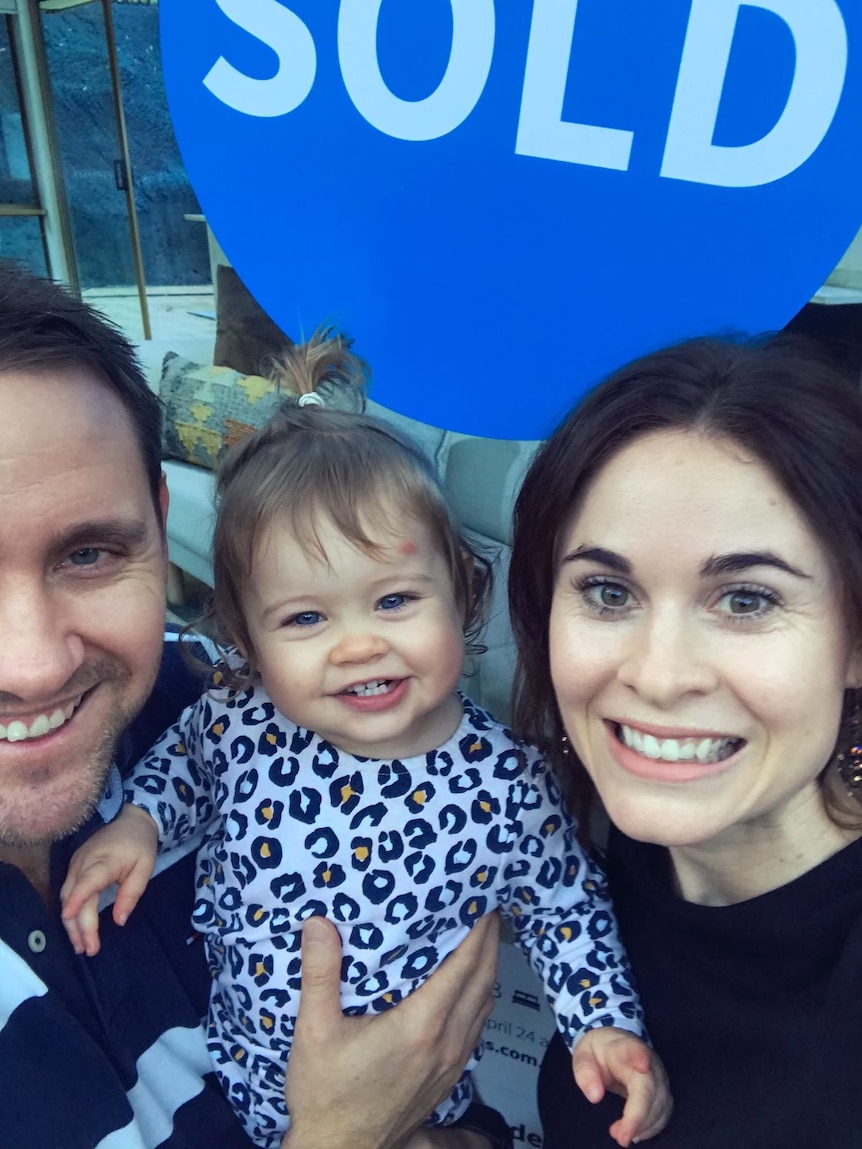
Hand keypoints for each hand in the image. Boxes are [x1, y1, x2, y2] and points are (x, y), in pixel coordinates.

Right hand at [60, 804, 158, 955]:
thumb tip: (119, 921)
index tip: (70, 917)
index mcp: (105, 860)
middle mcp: (84, 862)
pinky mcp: (73, 867)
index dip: (77, 899)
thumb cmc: (140, 845)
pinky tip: (77, 928)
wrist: (131, 820)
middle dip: (79, 926)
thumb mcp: (145, 868)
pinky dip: (70, 912)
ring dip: (71, 923)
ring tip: (82, 945)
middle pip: (74, 896)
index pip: (87, 881)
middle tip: (89, 949)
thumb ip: (131, 894)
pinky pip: (67, 892)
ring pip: (66, 897)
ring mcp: (75, 863)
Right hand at [281, 912, 499, 1148]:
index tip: (480, 895)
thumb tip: (318, 924)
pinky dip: (480, 993)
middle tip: (485, 902)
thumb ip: (320, 974)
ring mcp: (452, 1061)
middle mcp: (446, 1041)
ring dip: (488, 964)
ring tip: (481, 933)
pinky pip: (477, 1023)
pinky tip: (468, 981)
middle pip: (484, 977)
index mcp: (420, 1025)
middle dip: (489, 937)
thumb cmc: (325, 1094)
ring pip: (485, 1001)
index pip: (464, 964)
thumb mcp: (313, 1031)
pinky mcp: (450, 1075)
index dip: (478, 927)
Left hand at [572, 1028, 671, 1146]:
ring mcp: (659, 1077)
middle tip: (620, 1137)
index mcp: (624, 1048)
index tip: (643, 1064)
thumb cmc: (598, 1053)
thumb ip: (585, 1073)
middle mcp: (648, 1061)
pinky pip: (664, 1113)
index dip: (640, 1057)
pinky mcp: (663, 1091)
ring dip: (643, 1126)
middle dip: (637, 1116)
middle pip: (650, 1089)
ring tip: (620, 1136)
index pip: (634, 1049)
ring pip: (660, 1104)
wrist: (614, 1045)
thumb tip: (595, 1097)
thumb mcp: (583, 1056)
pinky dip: (651, 1128)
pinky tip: (635, 1134)